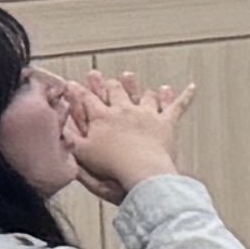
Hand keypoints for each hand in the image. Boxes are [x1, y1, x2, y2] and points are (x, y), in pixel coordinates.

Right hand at [59, 70, 189, 194]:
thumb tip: (58, 128)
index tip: (72, 84)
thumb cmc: (111, 165)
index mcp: (103, 117)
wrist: (141, 170)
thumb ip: (68, 139)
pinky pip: (177, 106)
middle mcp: (125, 110)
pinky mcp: (166, 123)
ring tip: (132, 79)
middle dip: (107, 84)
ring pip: (143, 95)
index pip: (87, 99)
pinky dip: (184, 96)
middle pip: (115, 91)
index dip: (78, 91)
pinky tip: (191, 87)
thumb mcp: (81, 153)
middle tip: (103, 78)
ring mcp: (147, 114)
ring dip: (137, 87)